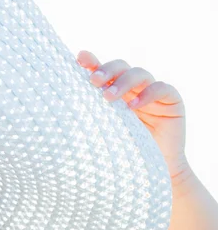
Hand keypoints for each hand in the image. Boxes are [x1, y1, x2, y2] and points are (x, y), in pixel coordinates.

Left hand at [76, 50, 189, 181]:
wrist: (152, 171)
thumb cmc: (122, 153)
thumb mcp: (102, 132)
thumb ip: (90, 115)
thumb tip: (59, 106)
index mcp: (114, 93)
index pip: (103, 72)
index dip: (92, 62)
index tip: (79, 58)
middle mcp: (132, 89)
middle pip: (120, 67)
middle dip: (106, 70)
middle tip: (93, 81)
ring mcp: (152, 93)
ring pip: (139, 74)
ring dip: (122, 82)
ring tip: (108, 97)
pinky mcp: (172, 101)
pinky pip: (162, 88)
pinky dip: (147, 94)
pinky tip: (132, 106)